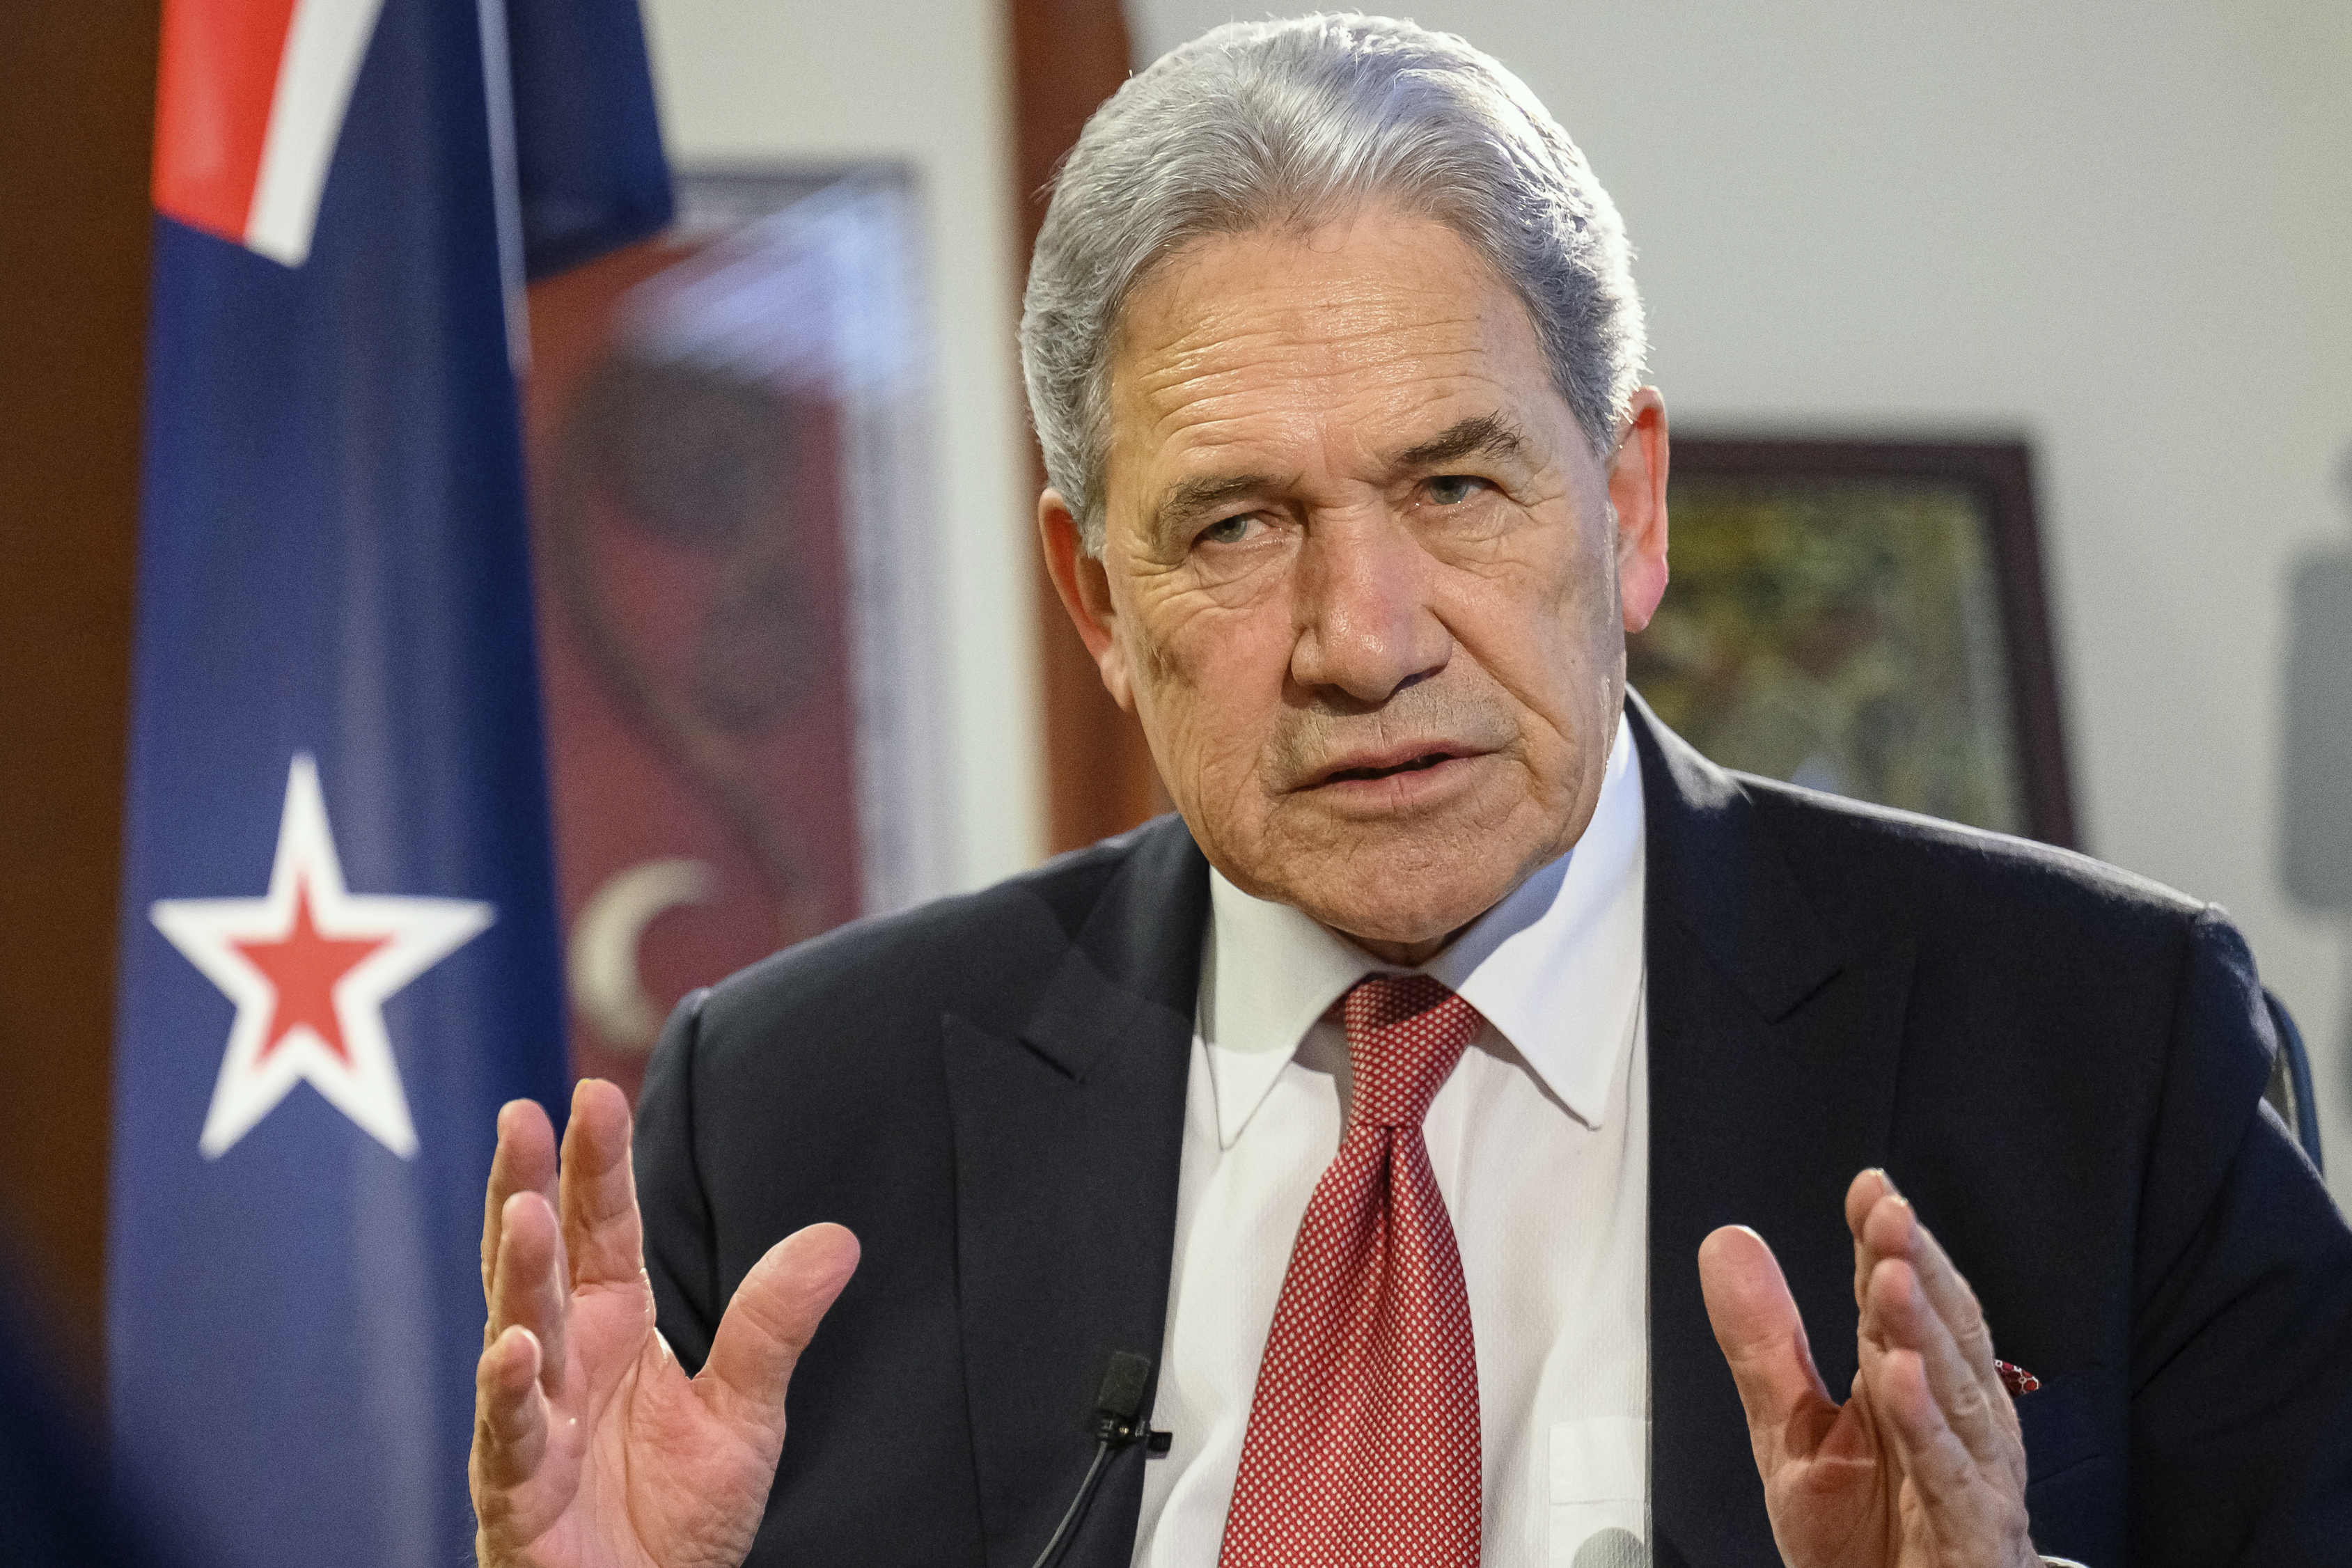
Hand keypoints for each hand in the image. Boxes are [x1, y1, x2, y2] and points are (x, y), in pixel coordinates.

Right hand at [469, 1079, 859, 1567]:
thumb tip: (839, 1239)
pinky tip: (511, 1350)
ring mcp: (530, 1421)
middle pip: (540, 1259)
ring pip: (515, 1332)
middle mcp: (562, 1359)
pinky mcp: (517, 1491)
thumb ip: (773, 1325)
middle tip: (521, 1114)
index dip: (597, 1163)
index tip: (594, 1092)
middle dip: (527, 1185)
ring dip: (517, 1273)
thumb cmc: (676, 1513)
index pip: (603, 1227)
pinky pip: (508, 1436)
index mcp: (611, 1324)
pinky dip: (506, 1394)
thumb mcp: (745, 1412)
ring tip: (525, 1210)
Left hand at [1697, 1169, 2035, 1567]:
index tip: (1868, 1188)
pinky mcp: (1974, 1532)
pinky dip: (1928, 1426)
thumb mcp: (1791, 1430)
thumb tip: (1728, 1244)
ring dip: (1923, 1332)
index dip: (1883, 1242)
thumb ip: (1762, 1340)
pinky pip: (1952, 1475)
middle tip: (1888, 1214)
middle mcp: (1952, 1419)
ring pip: (1956, 1392)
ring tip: (1893, 1279)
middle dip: (1915, 1268)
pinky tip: (1901, 1379)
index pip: (1896, 1299)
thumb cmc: (1864, 1540)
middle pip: (1939, 1331)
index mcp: (1907, 1386)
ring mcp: (1971, 1474)